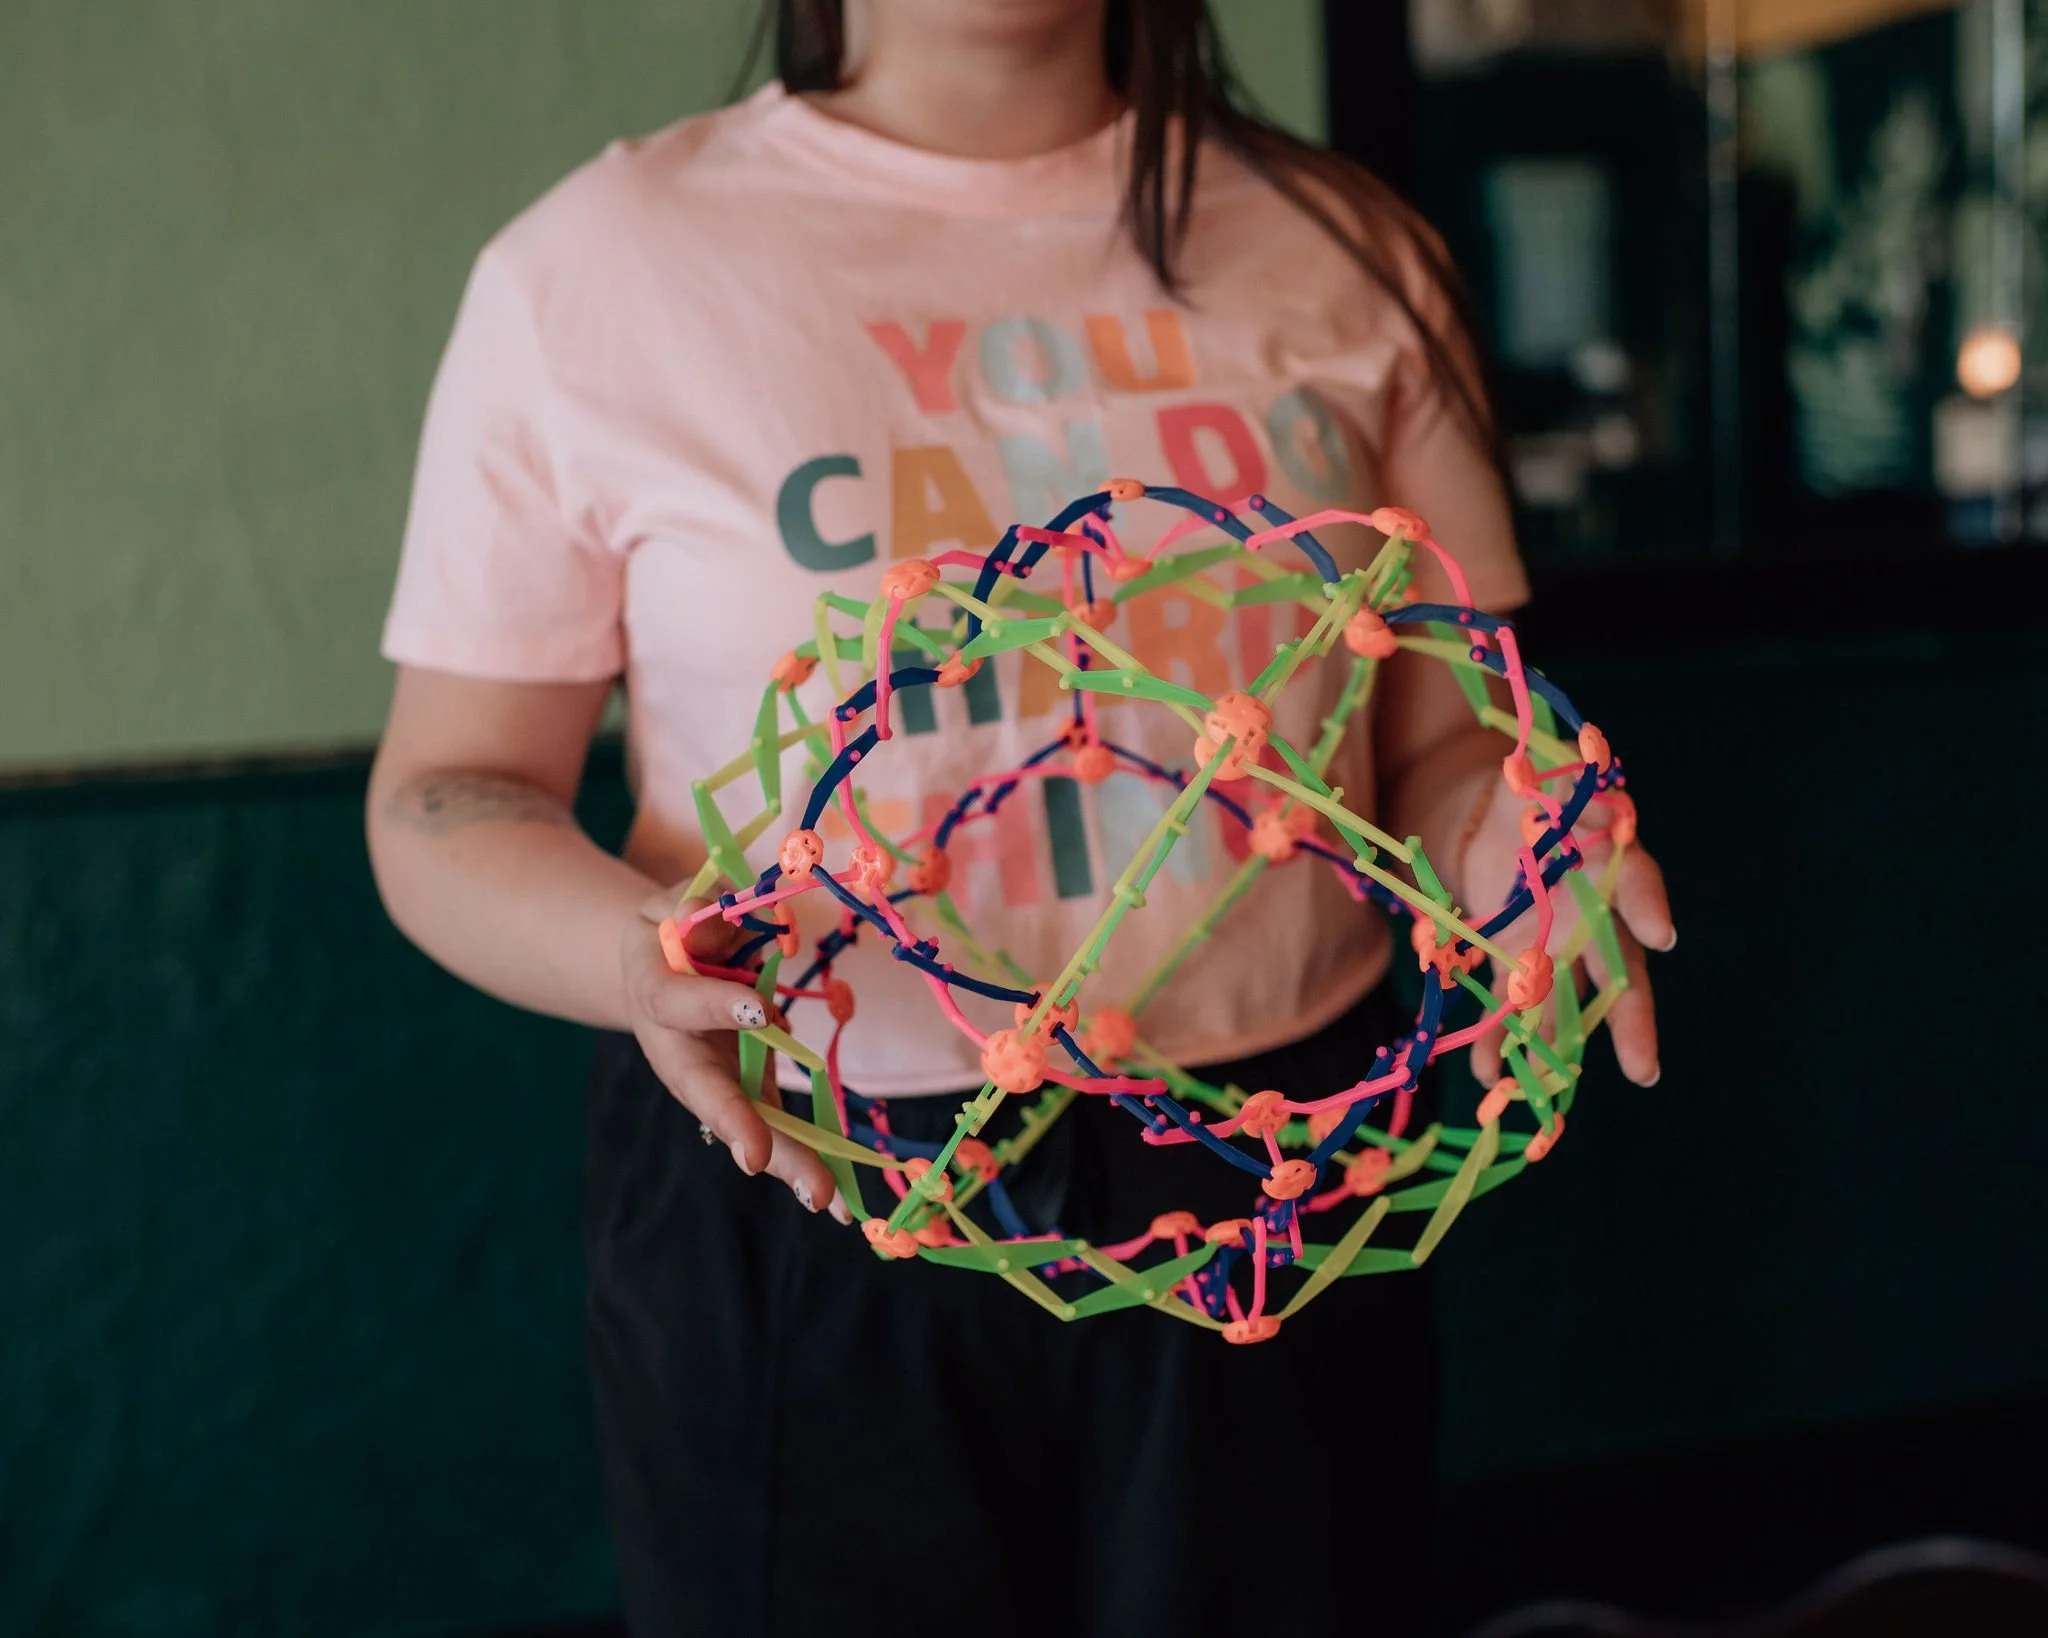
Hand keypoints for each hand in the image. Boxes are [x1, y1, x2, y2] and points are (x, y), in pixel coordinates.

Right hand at [619, 890, 846, 1220]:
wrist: (656, 967)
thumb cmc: (669, 930)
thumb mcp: (674, 904)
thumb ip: (701, 907)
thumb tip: (740, 912)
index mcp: (656, 995)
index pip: (682, 1003)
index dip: (716, 1007)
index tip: (758, 1013)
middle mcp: (680, 1050)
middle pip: (709, 1093)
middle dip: (739, 1126)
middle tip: (761, 1162)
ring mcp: (711, 1078)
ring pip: (748, 1123)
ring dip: (785, 1162)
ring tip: (826, 1200)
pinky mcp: (744, 1089)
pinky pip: (776, 1126)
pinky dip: (805, 1162)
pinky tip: (841, 1202)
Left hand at [1456, 784, 1673, 1088]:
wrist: (1498, 816)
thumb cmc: (1539, 793)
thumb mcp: (1553, 779)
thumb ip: (1576, 792)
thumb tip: (1609, 808)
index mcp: (1611, 865)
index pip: (1639, 883)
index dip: (1649, 905)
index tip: (1663, 936)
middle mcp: (1594, 918)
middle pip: (1620, 975)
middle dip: (1628, 1022)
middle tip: (1643, 1070)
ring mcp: (1556, 947)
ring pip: (1565, 1005)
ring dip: (1555, 1047)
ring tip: (1548, 1090)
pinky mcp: (1516, 962)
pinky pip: (1512, 1006)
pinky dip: (1498, 1039)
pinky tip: (1485, 1073)